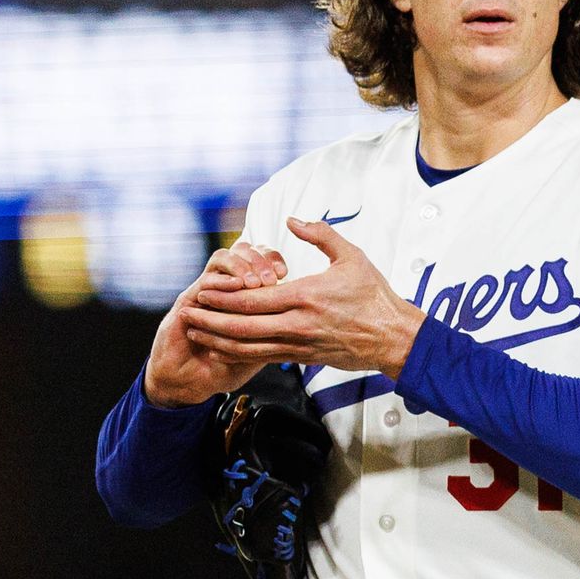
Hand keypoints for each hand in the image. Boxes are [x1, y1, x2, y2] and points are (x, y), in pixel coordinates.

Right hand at [143, 242, 288, 408]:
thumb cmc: (227, 366)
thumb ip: (279, 332)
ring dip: (240, 265)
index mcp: (244, 292)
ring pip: (224, 257)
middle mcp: (225, 285)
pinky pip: (205, 279)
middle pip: (243, 250)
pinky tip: (235, 286)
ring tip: (253, 281)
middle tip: (271, 276)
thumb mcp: (262, 350)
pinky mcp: (188, 301)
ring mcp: (207, 291)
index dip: (273, 259)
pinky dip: (222, 279)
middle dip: (259, 258)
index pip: (262, 257)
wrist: (189, 381)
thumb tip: (304, 320)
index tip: (284, 272)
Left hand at [184, 217, 426, 379]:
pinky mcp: (302, 357)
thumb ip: (319, 235)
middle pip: (242, 326)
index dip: (222, 296)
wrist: (393, 337)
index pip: (252, 298)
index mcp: (305, 296)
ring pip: (247, 347)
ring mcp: (298, 344)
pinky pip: (263, 358)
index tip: (202, 289)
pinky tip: (223, 348)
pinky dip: (238, 353)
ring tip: (195, 333)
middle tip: (186, 313)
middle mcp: (297, 324)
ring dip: (217, 340)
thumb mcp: (351, 256)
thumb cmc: (374, 295)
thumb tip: (292, 221)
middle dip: (209, 320)